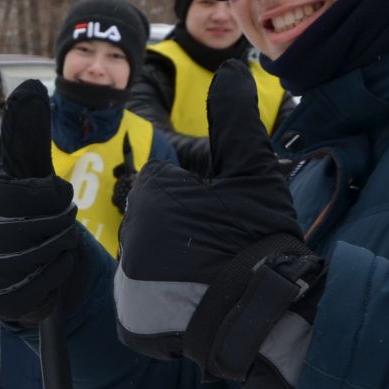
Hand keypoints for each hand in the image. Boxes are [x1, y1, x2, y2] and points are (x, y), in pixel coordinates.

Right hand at [0, 79, 86, 325]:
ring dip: (58, 249)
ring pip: (29, 261)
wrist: (24, 261)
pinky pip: (30, 292)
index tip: (61, 194)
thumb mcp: (29, 169)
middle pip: (27, 229)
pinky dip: (55, 276)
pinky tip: (59, 264)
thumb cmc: (26, 208)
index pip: (20, 196)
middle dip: (59, 224)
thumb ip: (27, 130)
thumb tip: (29, 87)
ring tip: (62, 241)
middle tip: (67, 221)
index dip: (53, 195)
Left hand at [113, 60, 320, 388]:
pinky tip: (200, 301)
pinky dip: (168, 299)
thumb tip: (232, 69)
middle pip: (157, 217)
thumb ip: (235, 120)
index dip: (201, 189)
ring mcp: (126, 281)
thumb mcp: (253, 173)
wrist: (262, 318)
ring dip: (177, 261)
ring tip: (216, 274)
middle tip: (224, 242)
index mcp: (152, 193)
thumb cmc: (259, 241)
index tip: (225, 208)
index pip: (168, 178)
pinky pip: (146, 299)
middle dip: (185, 224)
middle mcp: (129, 234)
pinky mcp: (131, 318)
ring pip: (152, 257)